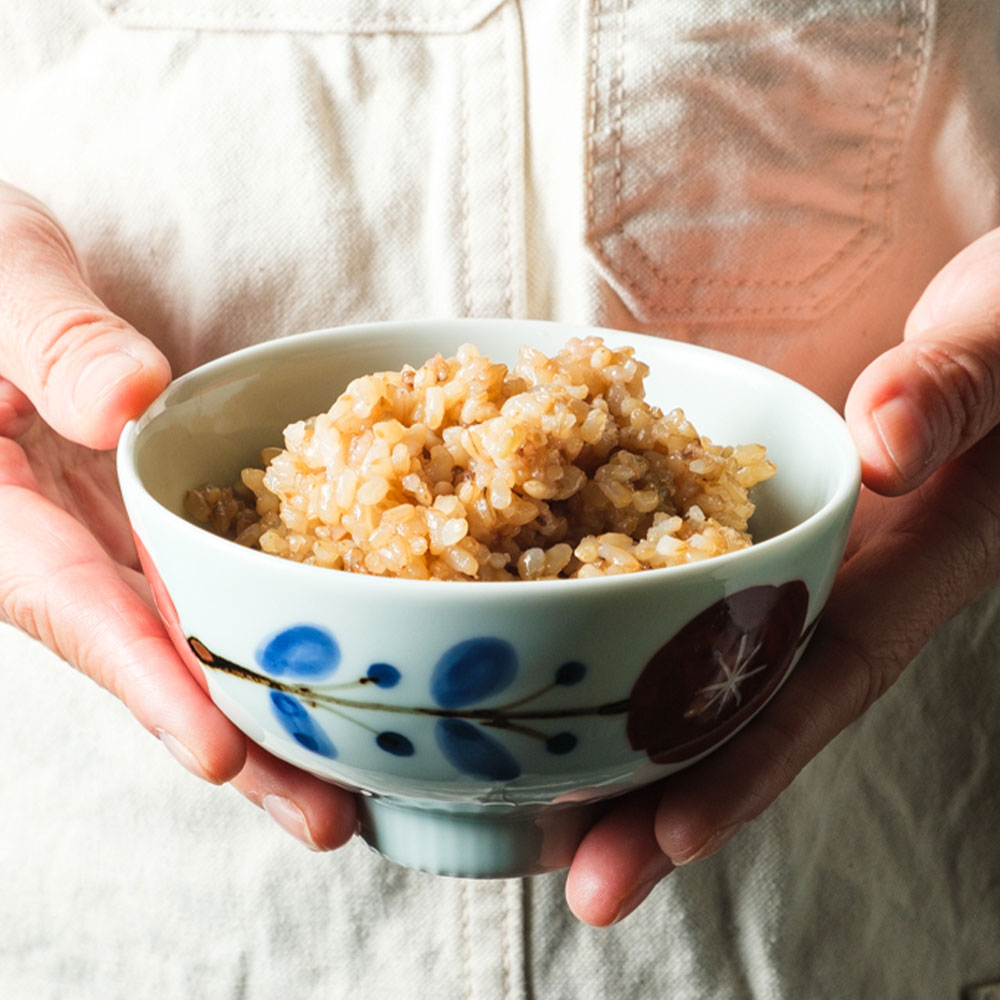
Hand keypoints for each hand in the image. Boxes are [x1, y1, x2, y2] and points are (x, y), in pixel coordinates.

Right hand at [0, 182, 356, 849]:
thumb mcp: (0, 280)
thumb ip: (51, 338)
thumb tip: (132, 395)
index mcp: (2, 510)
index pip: (76, 603)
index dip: (147, 677)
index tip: (215, 751)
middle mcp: (58, 546)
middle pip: (148, 658)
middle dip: (233, 742)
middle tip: (323, 819)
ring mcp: (106, 544)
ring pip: (183, 642)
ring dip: (260, 717)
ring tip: (346, 789)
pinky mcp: (145, 527)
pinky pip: (204, 593)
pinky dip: (259, 641)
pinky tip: (326, 681)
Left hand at [565, 227, 999, 925]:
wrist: (970, 316)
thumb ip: (958, 389)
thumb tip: (887, 445)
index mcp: (913, 559)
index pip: (830, 674)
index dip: (757, 757)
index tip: (675, 835)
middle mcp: (837, 580)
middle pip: (748, 703)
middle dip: (670, 799)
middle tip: (585, 883)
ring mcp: (782, 557)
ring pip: (703, 663)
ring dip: (628, 739)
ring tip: (537, 817)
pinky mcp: (733, 516)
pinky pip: (670, 583)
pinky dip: (613, 634)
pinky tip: (543, 670)